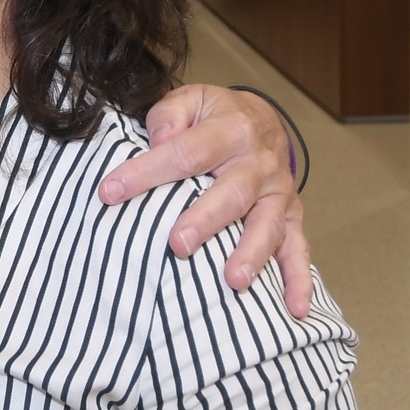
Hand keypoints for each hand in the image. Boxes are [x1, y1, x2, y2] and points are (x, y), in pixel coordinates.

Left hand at [101, 84, 312, 317]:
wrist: (262, 119)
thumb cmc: (213, 117)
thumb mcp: (189, 100)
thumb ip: (168, 116)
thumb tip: (156, 141)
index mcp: (230, 129)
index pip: (184, 153)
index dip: (146, 172)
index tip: (110, 193)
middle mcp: (258, 163)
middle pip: (230, 194)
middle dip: (205, 220)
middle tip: (178, 244)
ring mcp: (277, 193)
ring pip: (267, 225)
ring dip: (251, 254)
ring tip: (232, 281)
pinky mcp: (291, 217)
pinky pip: (299, 250)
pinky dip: (299, 280)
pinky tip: (295, 309)